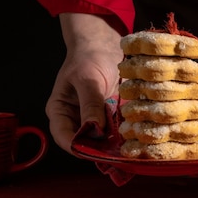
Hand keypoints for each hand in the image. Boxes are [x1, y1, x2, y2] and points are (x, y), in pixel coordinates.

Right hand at [45, 13, 122, 153]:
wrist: (104, 44)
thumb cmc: (89, 57)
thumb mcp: (88, 78)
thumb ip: (90, 104)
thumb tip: (94, 129)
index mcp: (60, 111)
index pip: (64, 137)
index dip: (79, 147)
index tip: (97, 151)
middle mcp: (76, 119)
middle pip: (84, 143)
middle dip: (100, 150)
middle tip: (118, 153)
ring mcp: (94, 120)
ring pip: (102, 141)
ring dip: (115, 145)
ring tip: (129, 146)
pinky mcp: (111, 117)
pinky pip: (117, 132)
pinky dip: (125, 135)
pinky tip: (137, 135)